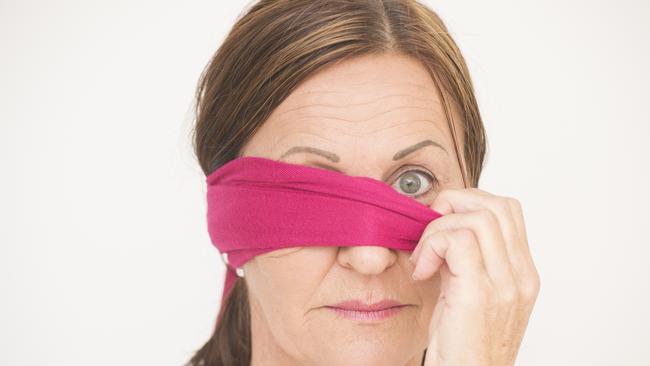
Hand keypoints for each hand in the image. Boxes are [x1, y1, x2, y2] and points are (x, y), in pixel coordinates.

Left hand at [409, 188, 540, 365]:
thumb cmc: (462, 348)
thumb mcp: (470, 297)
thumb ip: (466, 262)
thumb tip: (441, 230)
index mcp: (522, 275)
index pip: (506, 210)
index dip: (468, 204)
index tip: (441, 225)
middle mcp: (520, 277)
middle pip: (495, 205)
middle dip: (453, 205)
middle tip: (429, 233)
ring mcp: (504, 285)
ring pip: (476, 217)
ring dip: (437, 229)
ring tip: (424, 259)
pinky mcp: (478, 294)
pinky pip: (457, 240)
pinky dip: (431, 245)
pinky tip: (422, 270)